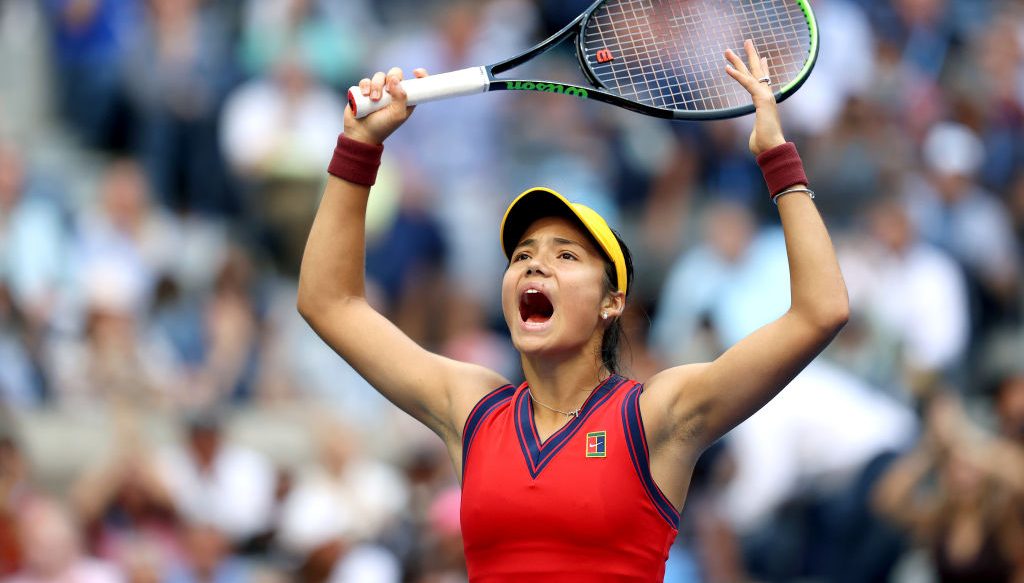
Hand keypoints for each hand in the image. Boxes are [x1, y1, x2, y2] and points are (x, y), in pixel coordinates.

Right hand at [344, 67, 427, 144]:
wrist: (361, 134)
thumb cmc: (382, 127)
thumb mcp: (397, 115)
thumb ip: (401, 97)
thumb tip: (395, 80)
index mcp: (405, 99)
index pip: (415, 84)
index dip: (420, 76)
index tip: (417, 72)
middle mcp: (392, 93)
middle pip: (395, 74)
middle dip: (391, 78)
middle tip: (388, 90)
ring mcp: (378, 91)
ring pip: (380, 76)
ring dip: (376, 85)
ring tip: (373, 99)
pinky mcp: (365, 91)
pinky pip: (366, 81)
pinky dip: (365, 85)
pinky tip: (364, 94)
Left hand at [725, 40, 785, 156]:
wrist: (772, 149)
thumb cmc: (764, 146)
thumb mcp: (757, 135)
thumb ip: (756, 132)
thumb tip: (755, 139)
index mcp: (766, 104)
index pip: (763, 82)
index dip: (762, 69)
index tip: (762, 58)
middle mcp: (767, 97)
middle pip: (758, 72)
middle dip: (750, 56)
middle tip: (746, 41)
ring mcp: (765, 97)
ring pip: (751, 73)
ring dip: (738, 60)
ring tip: (727, 50)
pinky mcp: (762, 100)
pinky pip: (747, 83)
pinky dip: (737, 75)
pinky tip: (727, 68)